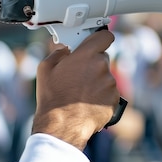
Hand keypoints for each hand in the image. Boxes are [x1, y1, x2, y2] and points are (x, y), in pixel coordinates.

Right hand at [32, 29, 118, 150]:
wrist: (64, 124)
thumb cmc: (53, 98)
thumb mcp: (46, 68)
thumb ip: (58, 52)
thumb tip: (66, 49)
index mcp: (87, 55)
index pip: (105, 36)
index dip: (101, 38)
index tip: (97, 41)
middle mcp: (102, 66)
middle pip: (103, 58)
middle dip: (93, 64)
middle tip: (79, 74)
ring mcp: (110, 83)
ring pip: (106, 76)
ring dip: (97, 80)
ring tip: (81, 92)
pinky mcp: (115, 98)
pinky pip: (110, 92)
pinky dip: (102, 95)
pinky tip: (87, 101)